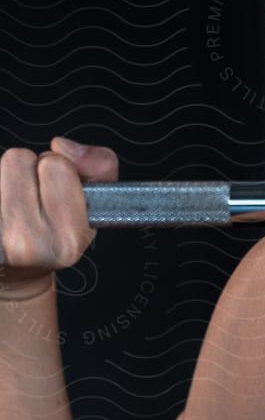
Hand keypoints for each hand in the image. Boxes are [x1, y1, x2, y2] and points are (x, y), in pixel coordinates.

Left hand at [0, 138, 119, 298]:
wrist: (13, 273)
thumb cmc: (51, 237)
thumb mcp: (91, 207)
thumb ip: (100, 167)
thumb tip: (63, 145)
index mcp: (67, 240)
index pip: (56, 164)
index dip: (56, 172)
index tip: (56, 195)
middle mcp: (27, 243)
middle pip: (19, 159)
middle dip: (27, 172)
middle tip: (30, 200)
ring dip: (4, 179)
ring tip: (12, 204)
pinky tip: (0, 210)